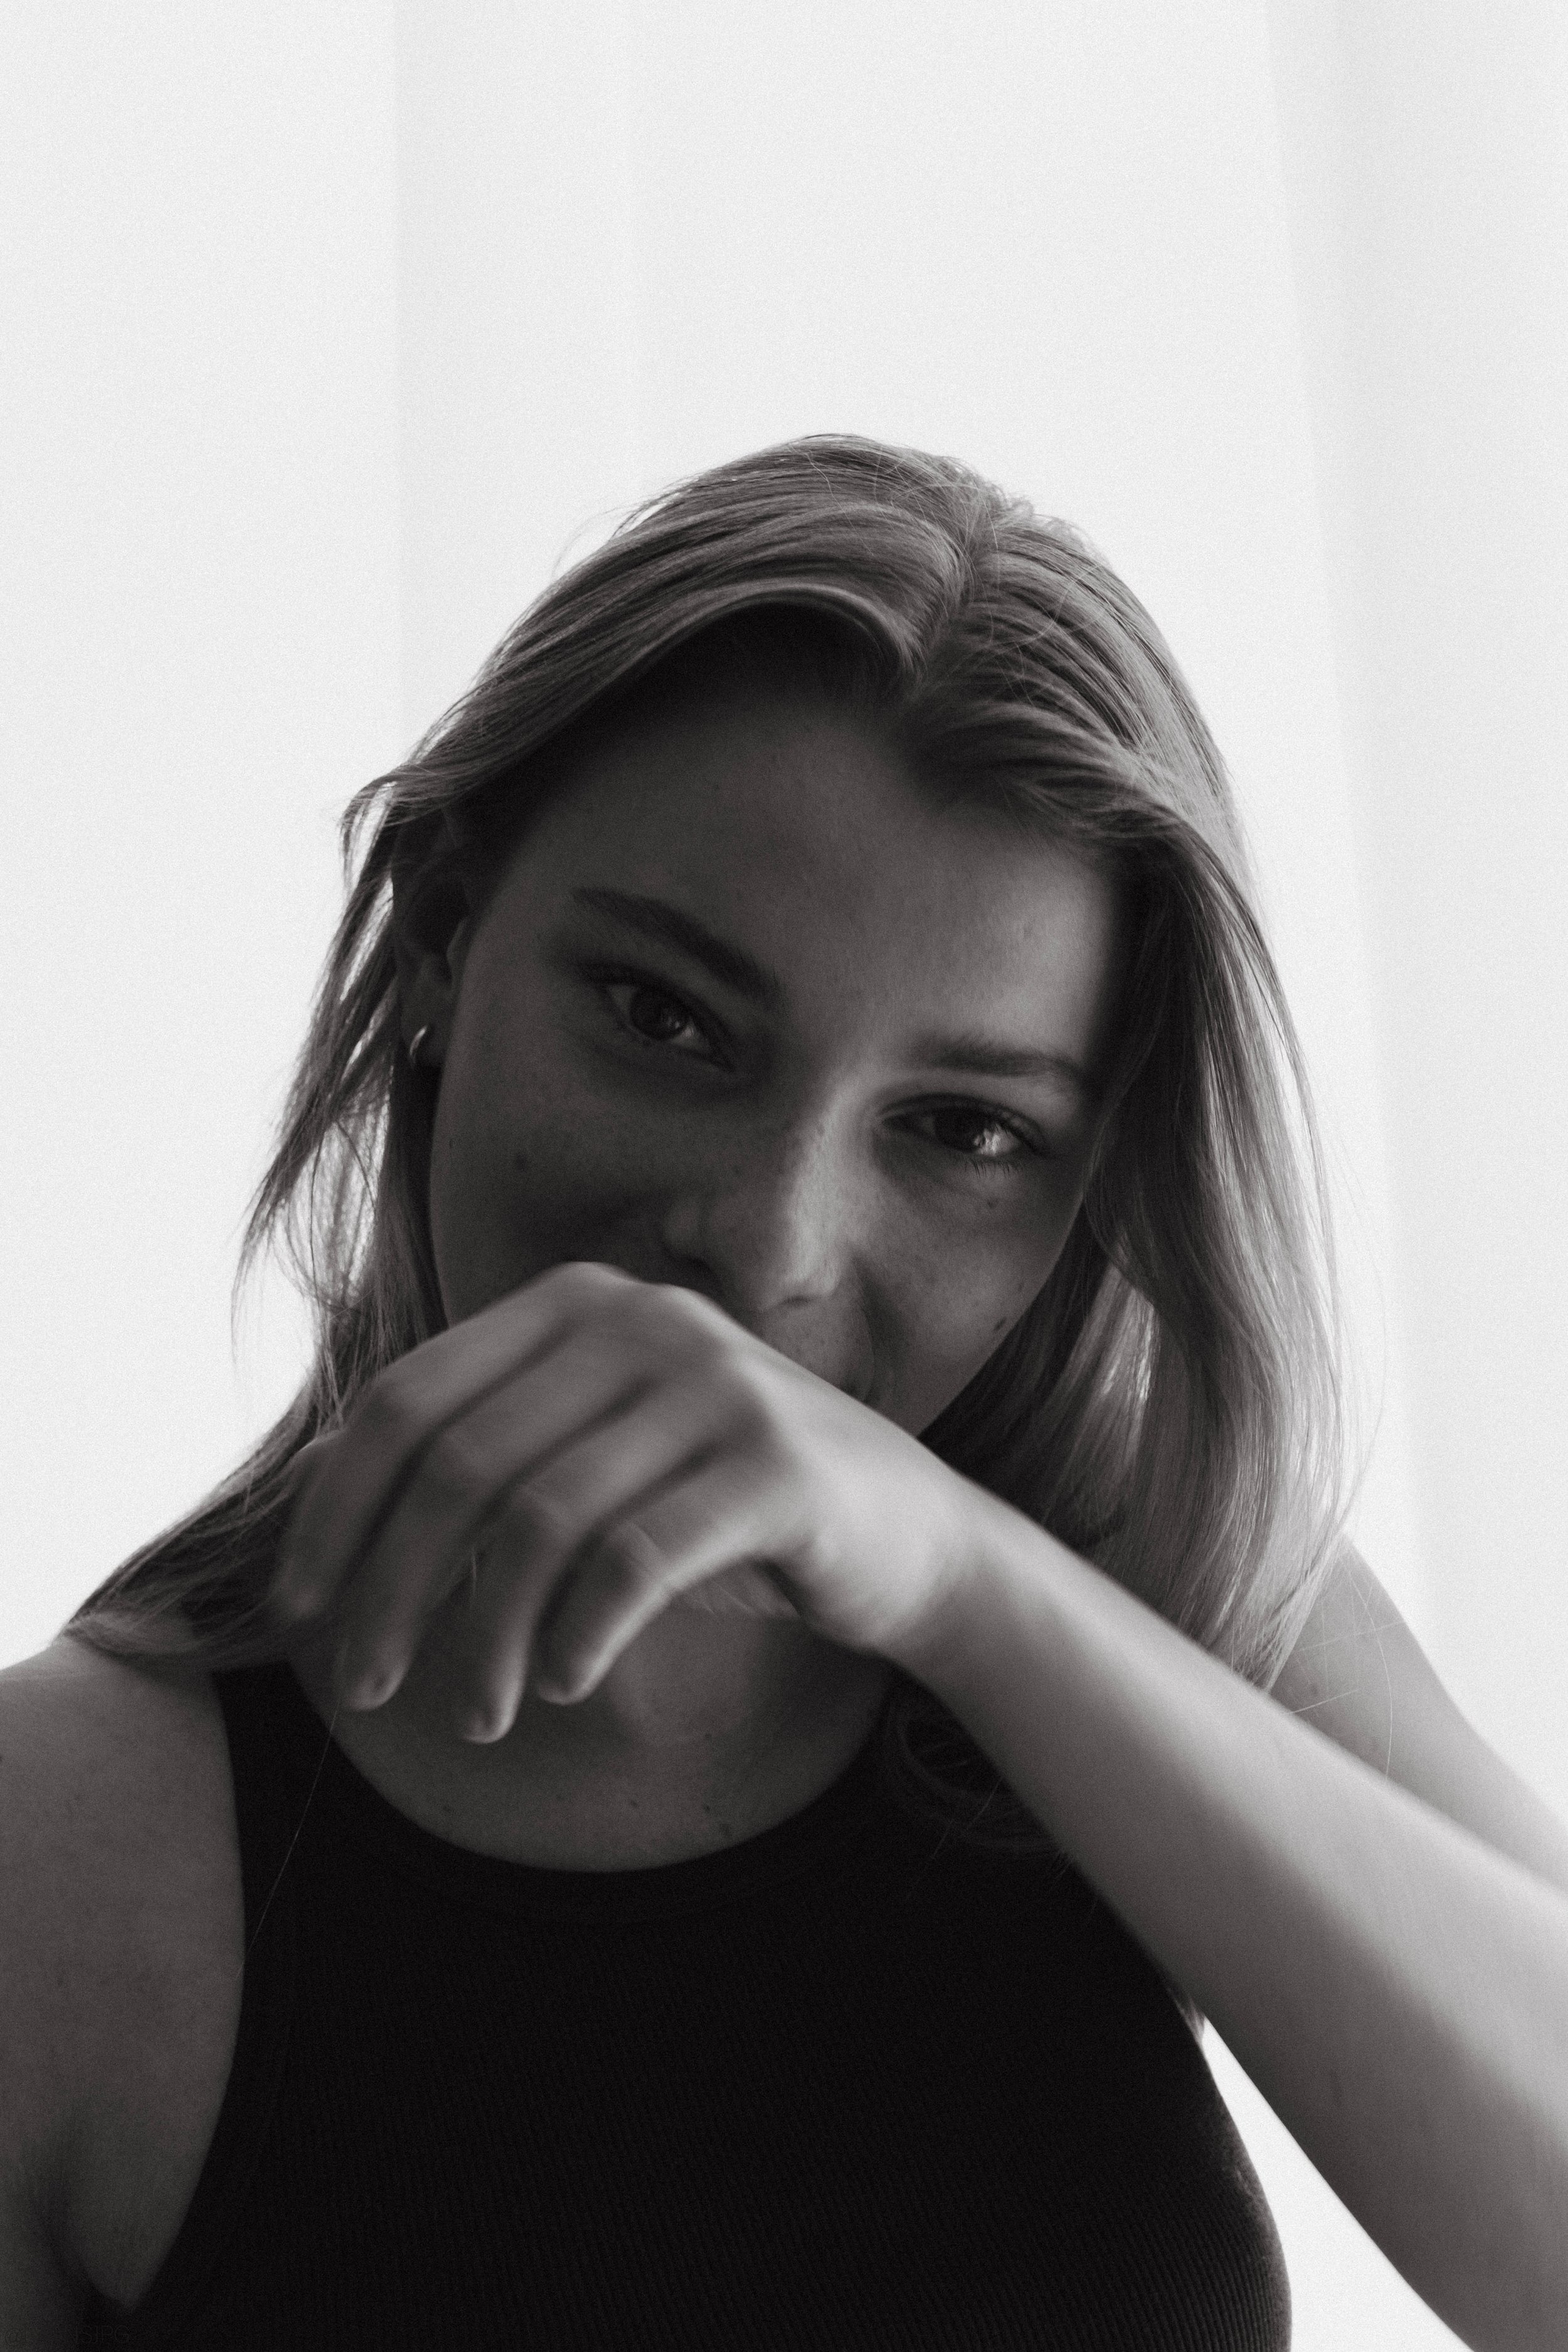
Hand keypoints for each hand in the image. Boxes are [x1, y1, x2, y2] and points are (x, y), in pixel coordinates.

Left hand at [272, 1262, 979, 1737]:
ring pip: (540, 1518)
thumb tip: (301, 1500)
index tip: (300, 1608)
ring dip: (487, 1637)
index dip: (336, 1508)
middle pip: (460, 1463)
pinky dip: (579, 1634)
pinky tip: (565, 1683)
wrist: (904, 1535)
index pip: (409, 1398)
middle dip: (393, 1587)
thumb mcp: (589, 1463)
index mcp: (577, 1301)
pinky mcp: (777, 1464)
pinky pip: (636, 1559)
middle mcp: (642, 1318)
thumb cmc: (717, 1507)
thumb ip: (477, 1456)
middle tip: (367, 1686)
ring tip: (479, 1715)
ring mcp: (716, 1383)